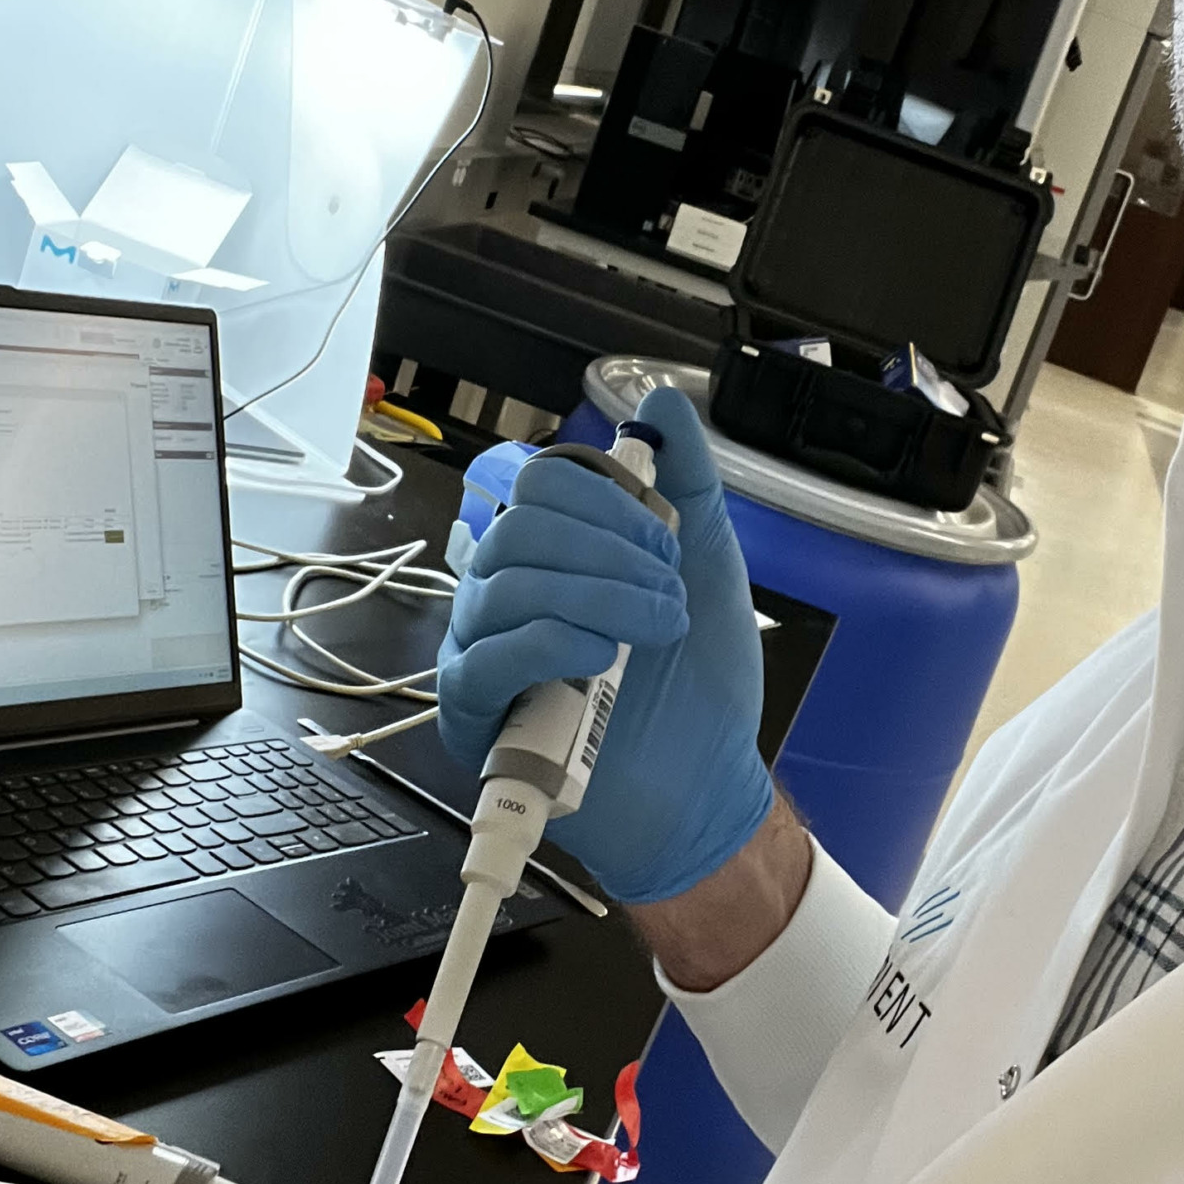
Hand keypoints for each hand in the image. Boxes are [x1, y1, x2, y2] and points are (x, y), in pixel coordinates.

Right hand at [437, 386, 772, 903]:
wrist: (707, 783)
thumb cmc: (700, 682)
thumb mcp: (709, 563)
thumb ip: (686, 479)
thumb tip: (660, 401)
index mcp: (550, 556)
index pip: (540, 487)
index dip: (609, 503)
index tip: (667, 546)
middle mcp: (504, 595)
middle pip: (517, 526)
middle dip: (608, 550)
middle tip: (667, 596)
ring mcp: (483, 651)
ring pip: (507, 583)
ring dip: (599, 596)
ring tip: (656, 631)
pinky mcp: (475, 713)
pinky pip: (488, 654)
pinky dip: (553, 641)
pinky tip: (602, 657)